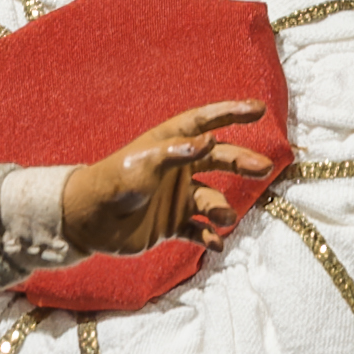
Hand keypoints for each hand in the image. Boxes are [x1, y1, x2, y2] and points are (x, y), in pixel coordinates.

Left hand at [54, 98, 268, 250]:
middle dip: (242, 162)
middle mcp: (180, 168)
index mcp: (172, 143)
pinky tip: (216, 244)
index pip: (207, 122)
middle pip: (219, 160)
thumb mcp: (145, 162)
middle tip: (264, 167)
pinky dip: (209, 236)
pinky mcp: (171, 224)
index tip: (259, 110)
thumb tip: (210, 140)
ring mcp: (177, 197)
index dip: (233, 113)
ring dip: (221, 208)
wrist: (89, 220)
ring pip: (211, 199)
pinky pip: (198, 230)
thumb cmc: (115, 179)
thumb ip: (177, 152)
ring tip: (224, 218)